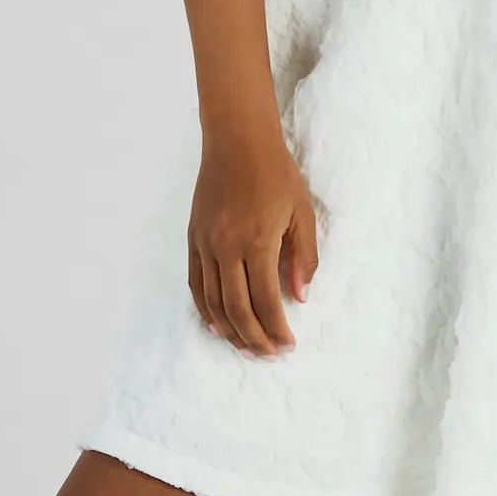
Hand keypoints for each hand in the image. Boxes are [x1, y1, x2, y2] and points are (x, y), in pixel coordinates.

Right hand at [186, 127, 318, 356]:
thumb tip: (300, 297)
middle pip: (237, 310)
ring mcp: (205, 244)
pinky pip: (196, 284)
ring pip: (213, 303)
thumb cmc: (276, 172)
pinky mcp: (193, 239)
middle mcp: (226, 247)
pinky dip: (205, 310)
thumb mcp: (302, 211)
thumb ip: (303, 257)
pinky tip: (218, 325)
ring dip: (230, 331)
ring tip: (247, 347)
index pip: (265, 301)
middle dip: (255, 339)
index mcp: (257, 241)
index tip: (288, 346)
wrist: (237, 140)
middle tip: (270, 355)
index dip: (277, 329)